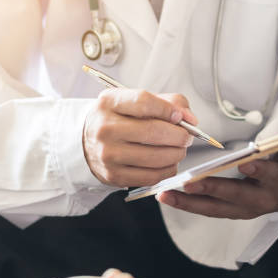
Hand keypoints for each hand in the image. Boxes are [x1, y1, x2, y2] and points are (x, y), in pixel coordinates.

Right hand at [83, 89, 197, 186]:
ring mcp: (108, 154)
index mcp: (109, 103)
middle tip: (187, 137)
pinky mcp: (114, 176)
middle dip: (179, 136)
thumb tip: (190, 119)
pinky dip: (167, 170)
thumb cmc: (119, 119)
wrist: (88, 142)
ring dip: (176, 154)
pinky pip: (151, 176)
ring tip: (179, 149)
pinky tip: (168, 163)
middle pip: (153, 132)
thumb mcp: (135, 101)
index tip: (180, 117)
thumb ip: (167, 102)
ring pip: (156, 157)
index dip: (168, 110)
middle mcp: (105, 128)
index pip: (144, 102)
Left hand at [157, 129, 277, 218]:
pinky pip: (209, 210)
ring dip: (192, 203)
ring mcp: (247, 208)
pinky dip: (188, 205)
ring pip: (218, 209)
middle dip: (215, 191)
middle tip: (191, 183)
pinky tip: (167, 196)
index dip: (263, 173)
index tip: (247, 164)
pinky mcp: (231, 210)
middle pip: (239, 198)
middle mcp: (266, 200)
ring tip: (166, 195)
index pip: (275, 179)